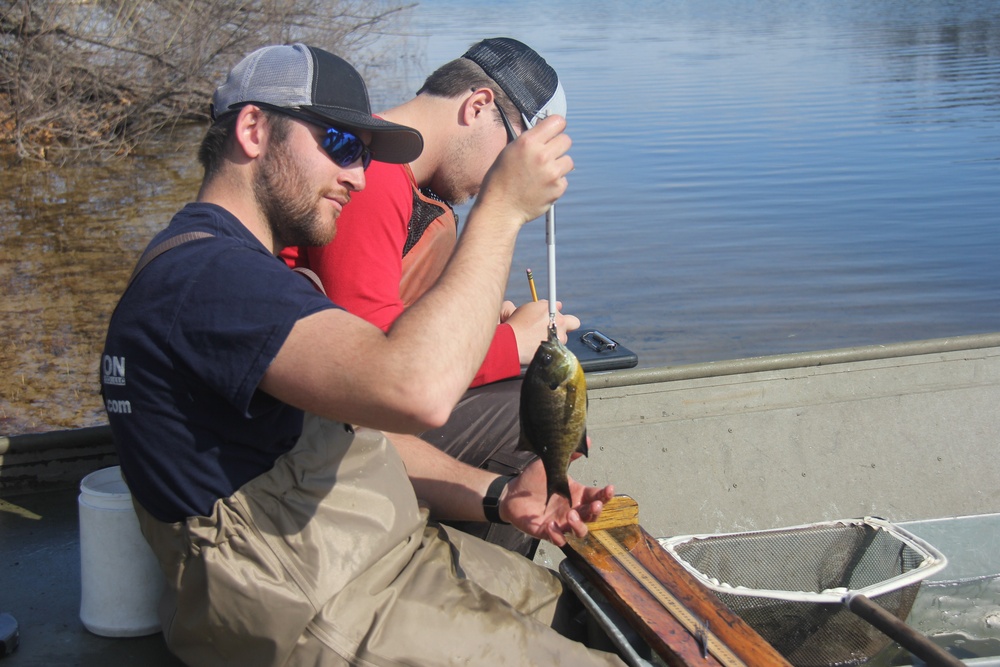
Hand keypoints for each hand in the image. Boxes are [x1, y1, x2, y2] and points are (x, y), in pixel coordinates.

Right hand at [473, 115, 572, 227]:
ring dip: (559, 165)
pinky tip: (541, 186)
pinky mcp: (557, 188)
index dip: (557, 127)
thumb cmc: (501, 179)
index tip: (555, 132)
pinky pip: (564, 179)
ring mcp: (551, 172)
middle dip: (558, 146)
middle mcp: (541, 155)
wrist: (500, 208)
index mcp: (527, 142)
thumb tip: (547, 132)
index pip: (557, 122)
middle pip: (566, 140)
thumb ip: (530, 140)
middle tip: (548, 155)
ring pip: (568, 161)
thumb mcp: (509, 151)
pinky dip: (555, 182)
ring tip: (542, 173)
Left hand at [499, 453, 614, 546]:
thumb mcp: (551, 464)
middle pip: (593, 516)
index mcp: (577, 494)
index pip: (596, 497)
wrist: (512, 493)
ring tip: (571, 514)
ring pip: (580, 531)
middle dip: (596, 511)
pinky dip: (557, 536)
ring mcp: (562, 522)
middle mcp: (573, 510)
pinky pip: (558, 540)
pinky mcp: (547, 532)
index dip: (605, 495)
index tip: (609, 488)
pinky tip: (551, 526)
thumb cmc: (534, 479)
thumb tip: (586, 440)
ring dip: (579, 525)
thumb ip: (569, 455)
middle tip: (594, 505)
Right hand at [503, 300, 580, 363]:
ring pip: (564, 338)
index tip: (550, 315)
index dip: (555, 311)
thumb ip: (542, 306)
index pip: (559, 306)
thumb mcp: (527, 308)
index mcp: (552, 308)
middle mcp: (560, 321)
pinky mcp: (558, 350)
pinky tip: (540, 348)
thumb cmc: (517, 324)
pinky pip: (558, 349)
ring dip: (557, 338)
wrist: (513, 342)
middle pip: (574, 322)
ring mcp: (560, 337)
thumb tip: (550, 305)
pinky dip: (552, 349)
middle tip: (559, 328)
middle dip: (568, 324)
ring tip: (542, 341)